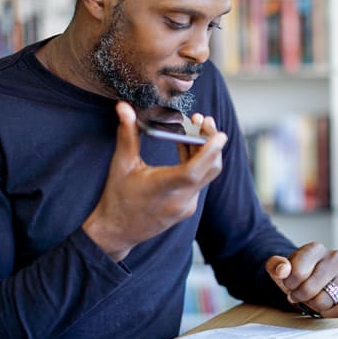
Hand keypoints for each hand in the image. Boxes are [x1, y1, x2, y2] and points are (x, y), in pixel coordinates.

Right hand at [83, 101, 226, 260]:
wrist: (117, 232)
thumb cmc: (117, 197)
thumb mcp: (121, 164)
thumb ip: (127, 135)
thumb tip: (123, 106)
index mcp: (163, 188)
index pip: (194, 171)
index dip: (209, 152)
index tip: (220, 135)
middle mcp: (180, 200)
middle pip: (209, 169)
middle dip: (211, 142)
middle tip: (203, 120)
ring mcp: (186, 206)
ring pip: (207, 174)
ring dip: (204, 151)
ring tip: (195, 126)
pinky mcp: (187, 208)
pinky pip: (200, 182)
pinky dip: (198, 163)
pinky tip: (186, 146)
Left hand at [265, 242, 337, 317]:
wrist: (316, 278)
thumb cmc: (298, 274)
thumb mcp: (282, 268)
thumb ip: (276, 266)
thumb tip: (282, 270)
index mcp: (316, 248)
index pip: (296, 273)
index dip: (289, 285)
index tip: (290, 284)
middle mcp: (336, 256)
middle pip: (311, 290)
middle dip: (301, 297)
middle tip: (300, 295)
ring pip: (326, 301)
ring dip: (315, 306)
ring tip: (313, 298)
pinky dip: (330, 313)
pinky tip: (325, 306)